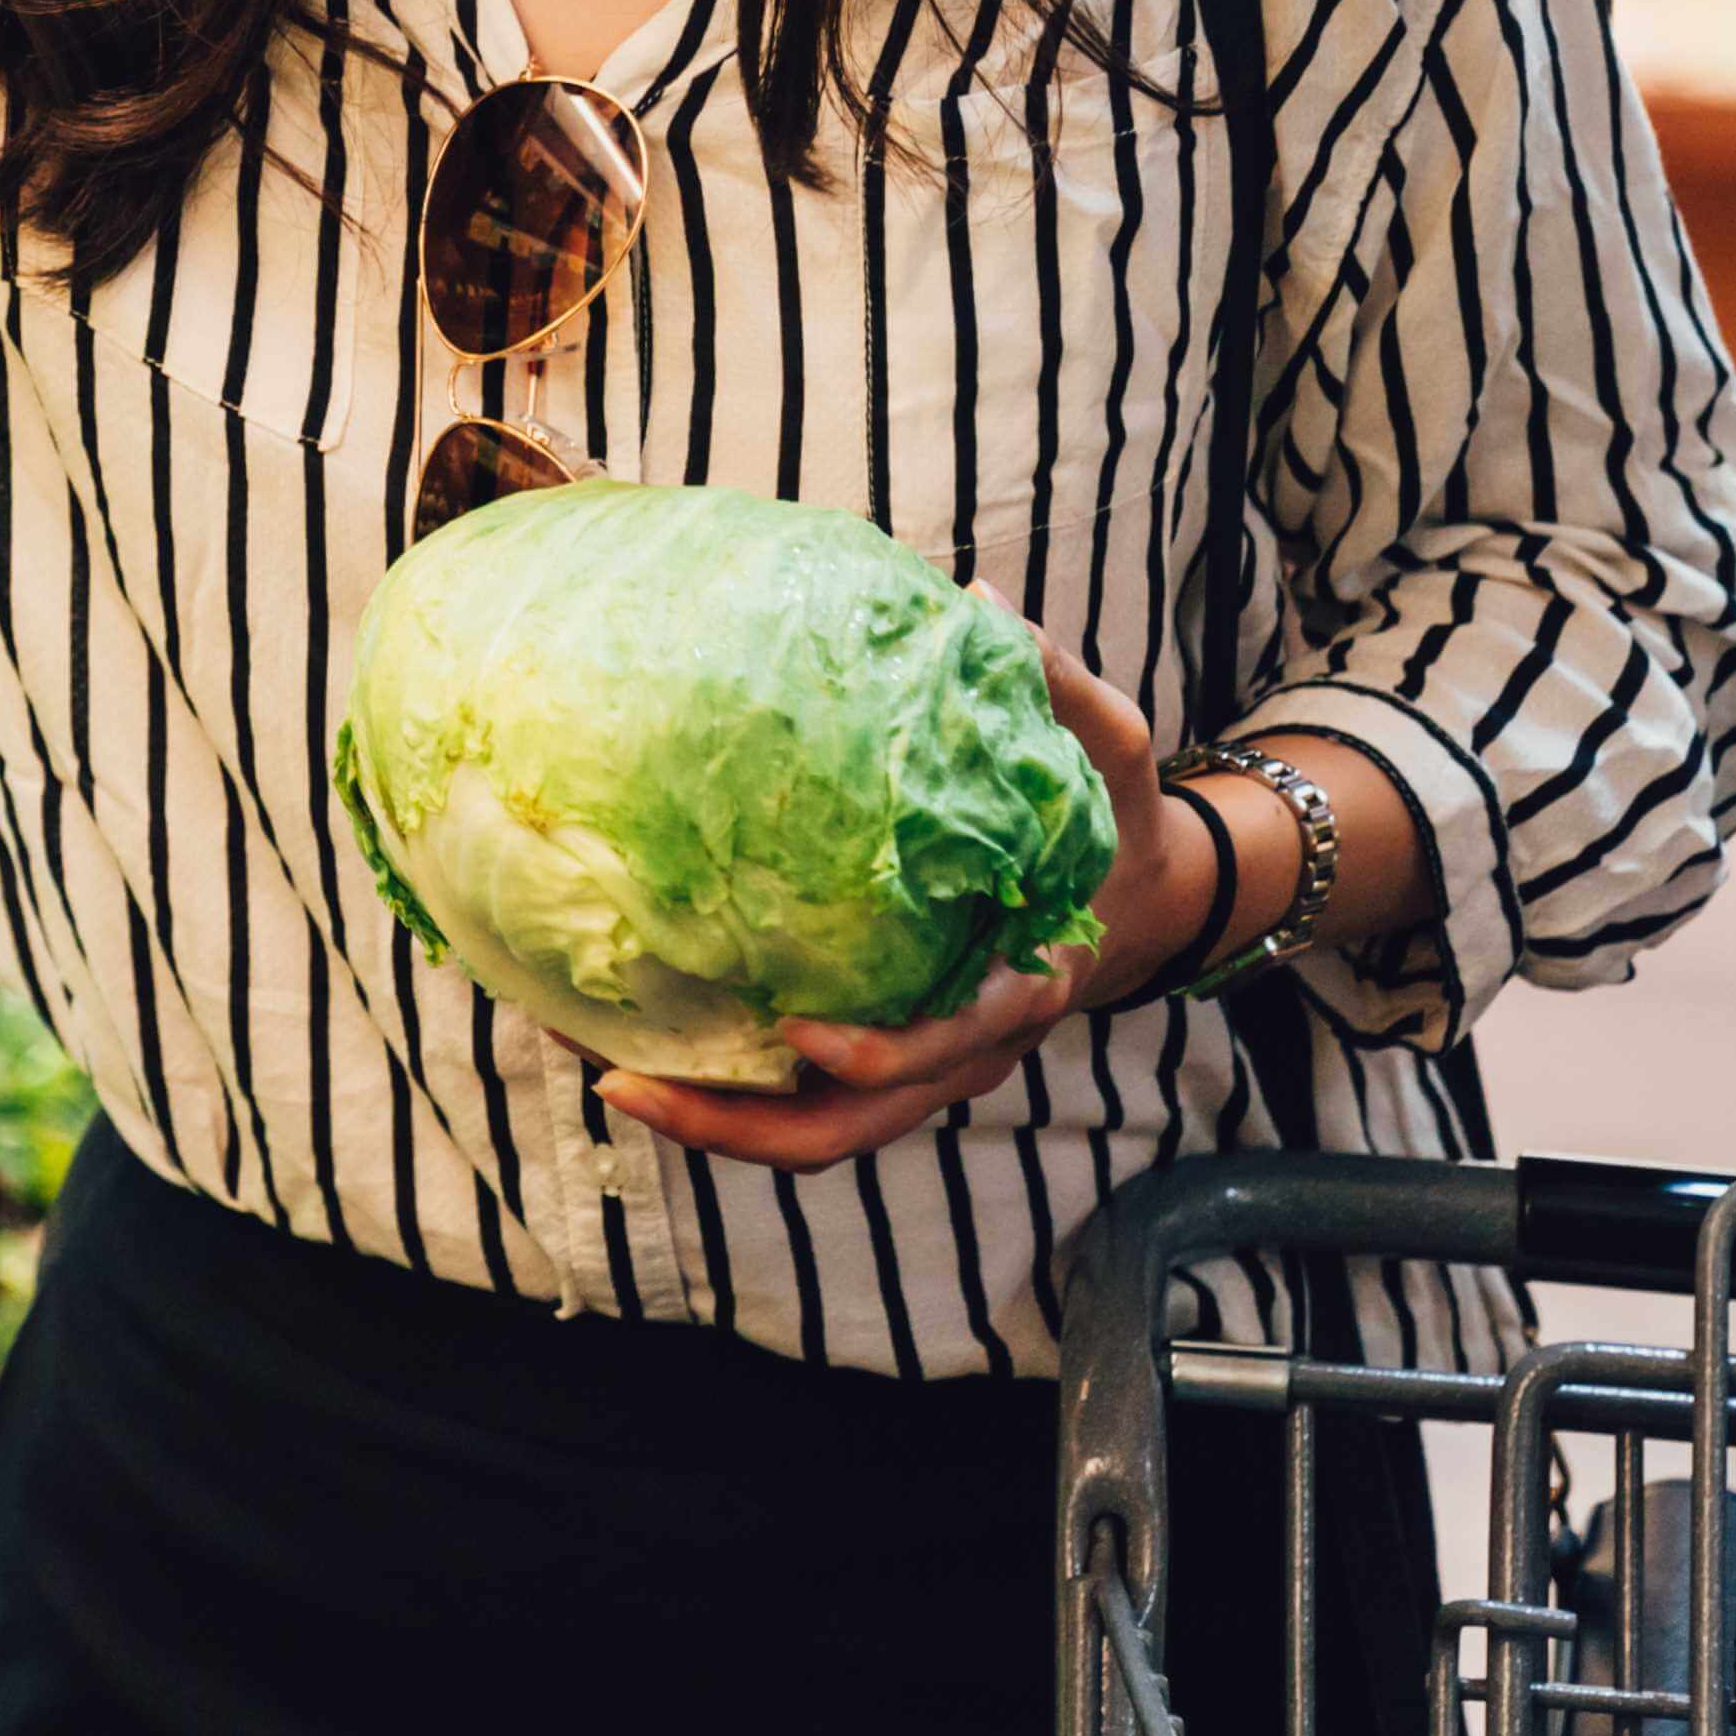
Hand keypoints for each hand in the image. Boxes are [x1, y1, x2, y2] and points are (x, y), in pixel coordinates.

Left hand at [601, 615, 1227, 1170]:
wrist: (1136, 900)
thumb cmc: (1113, 819)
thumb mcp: (1111, 747)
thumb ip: (1056, 683)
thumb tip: (978, 601)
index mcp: (1023, 986)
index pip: (950, 1048)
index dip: (877, 1053)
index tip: (798, 1031)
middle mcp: (967, 1050)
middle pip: (849, 1126)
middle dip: (737, 1127)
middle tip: (623, 1084)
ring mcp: (922, 1069)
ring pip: (813, 1133)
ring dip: (710, 1123)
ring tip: (599, 1074)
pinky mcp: (883, 1062)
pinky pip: (800, 1102)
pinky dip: (724, 1092)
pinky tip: (632, 1045)